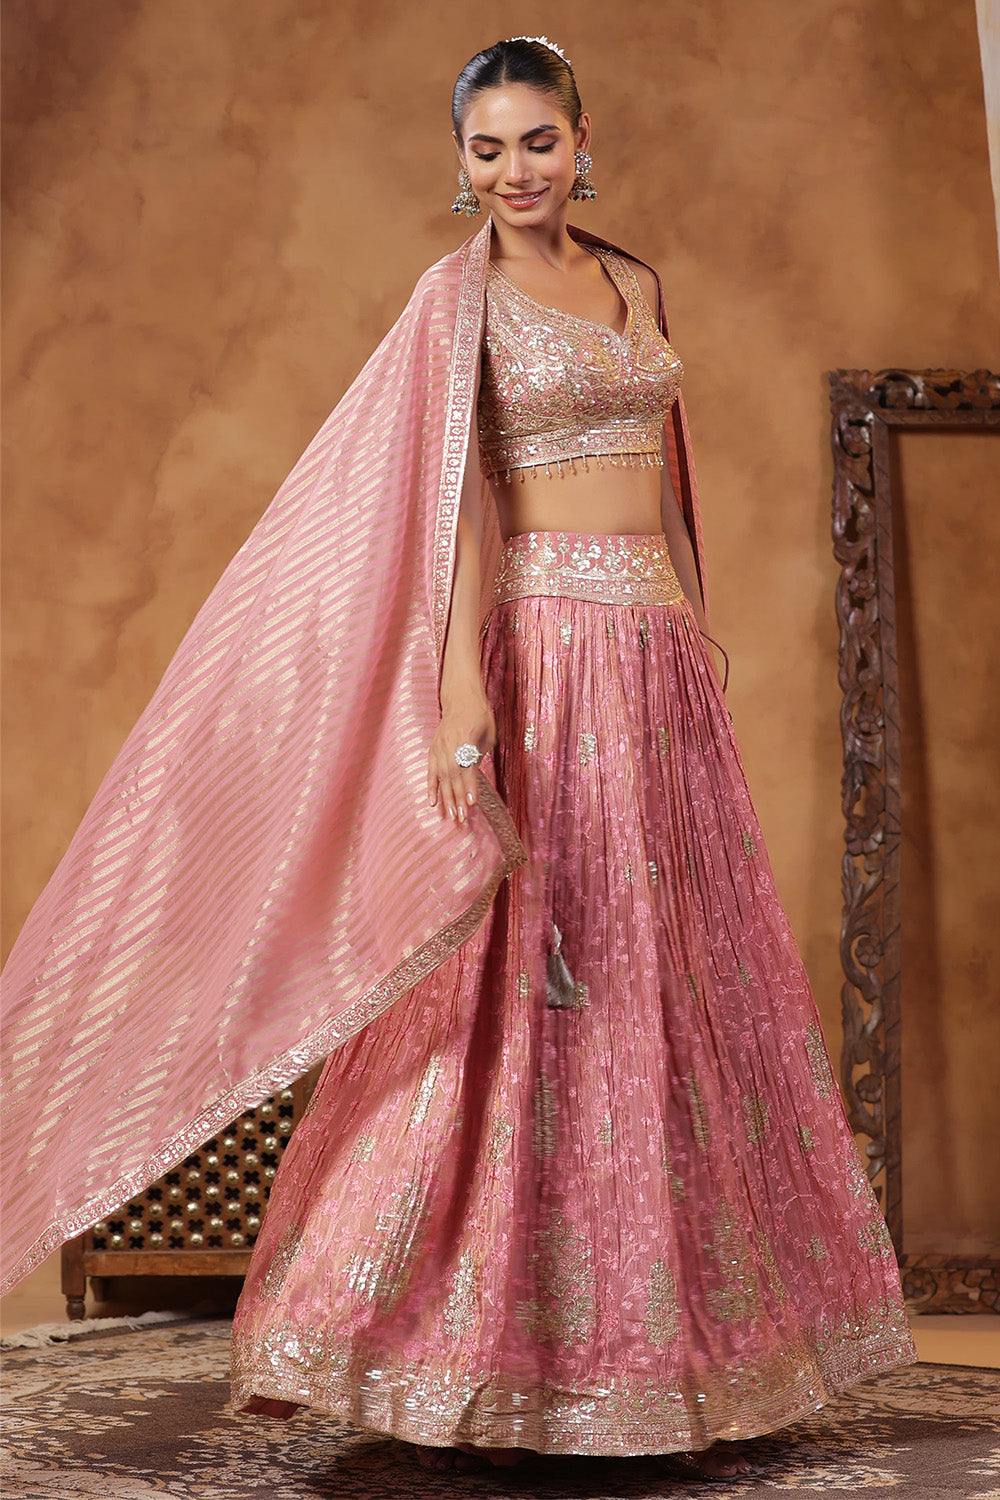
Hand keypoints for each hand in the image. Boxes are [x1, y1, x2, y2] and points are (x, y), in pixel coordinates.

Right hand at [427, 695, 495, 824]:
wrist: (460, 696)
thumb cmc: (480, 714)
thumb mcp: (488, 733)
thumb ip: (480, 755)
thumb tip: (473, 778)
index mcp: (466, 736)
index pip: (467, 766)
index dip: (469, 786)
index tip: (472, 803)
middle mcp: (449, 742)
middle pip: (453, 775)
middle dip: (457, 798)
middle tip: (461, 818)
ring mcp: (439, 746)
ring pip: (441, 776)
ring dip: (446, 798)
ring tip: (450, 816)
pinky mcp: (433, 748)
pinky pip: (431, 771)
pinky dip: (431, 787)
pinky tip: (432, 803)